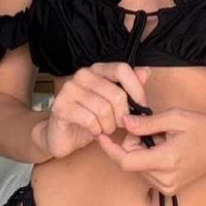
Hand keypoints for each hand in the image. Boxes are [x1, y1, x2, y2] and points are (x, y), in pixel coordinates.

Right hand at [33, 62, 150, 159]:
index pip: (122, 70)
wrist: (62, 135)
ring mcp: (69, 89)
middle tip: (119, 124)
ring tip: (106, 128)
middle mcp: (82, 75)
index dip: (136, 89)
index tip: (141, 106)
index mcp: (97, 69)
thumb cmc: (90, 117)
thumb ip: (129, 86)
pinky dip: (96, 129)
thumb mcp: (113, 103)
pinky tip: (94, 131)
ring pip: (103, 109)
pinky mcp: (60, 107)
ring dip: (109, 125)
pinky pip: (89, 120)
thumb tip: (145, 71)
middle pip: (116, 93)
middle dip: (123, 115)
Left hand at [95, 107, 205, 195]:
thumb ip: (146, 123)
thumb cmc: (203, 129)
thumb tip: (123, 122)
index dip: (110, 148)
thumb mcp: (175, 118)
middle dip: (131, 143)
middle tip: (147, 127)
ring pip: (137, 168)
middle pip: (130, 162)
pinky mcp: (169, 189)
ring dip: (140, 151)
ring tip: (160, 138)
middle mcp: (164, 179)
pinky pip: (147, 173)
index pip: (125, 160)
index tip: (101, 135)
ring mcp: (167, 187)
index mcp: (165, 161)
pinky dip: (148, 158)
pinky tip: (163, 148)